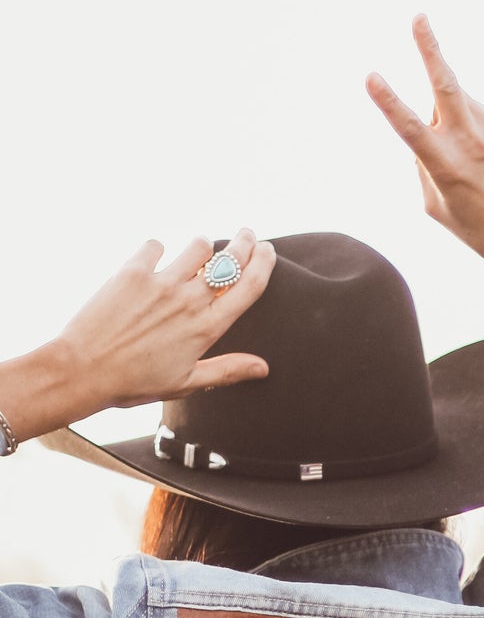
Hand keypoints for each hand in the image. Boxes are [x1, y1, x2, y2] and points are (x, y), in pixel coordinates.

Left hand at [0, 231, 276, 443]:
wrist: (82, 370)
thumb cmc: (134, 383)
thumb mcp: (185, 382)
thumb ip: (227, 370)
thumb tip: (263, 368)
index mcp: (206, 328)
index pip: (248, 287)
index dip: (263, 264)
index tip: (268, 251)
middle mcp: (189, 301)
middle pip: (230, 261)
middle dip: (244, 243)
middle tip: (247, 234)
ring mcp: (161, 283)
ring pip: (198, 247)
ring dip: (203, 245)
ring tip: (201, 248)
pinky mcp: (132, 272)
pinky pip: (154, 246)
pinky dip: (157, 249)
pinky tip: (154, 255)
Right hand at [365, 16, 483, 290]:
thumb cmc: (478, 227)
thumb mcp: (436, 205)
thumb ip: (422, 163)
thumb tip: (426, 124)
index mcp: (445, 166)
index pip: (411, 129)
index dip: (388, 102)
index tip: (371, 76)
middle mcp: (472, 143)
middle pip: (446, 85)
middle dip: (429, 48)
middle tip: (419, 16)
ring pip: (460, 104)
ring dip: (451, 117)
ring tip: (469, 159)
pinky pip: (480, 116)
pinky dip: (474, 128)